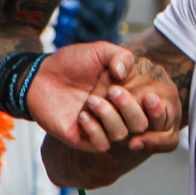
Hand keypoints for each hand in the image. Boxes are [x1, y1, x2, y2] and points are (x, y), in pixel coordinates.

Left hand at [29, 41, 182, 154]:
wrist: (40, 75)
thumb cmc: (71, 62)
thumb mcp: (99, 51)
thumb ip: (120, 56)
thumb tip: (125, 74)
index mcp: (126, 94)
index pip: (150, 108)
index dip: (155, 106)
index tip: (149, 95)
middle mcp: (117, 113)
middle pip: (140, 124)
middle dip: (131, 109)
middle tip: (113, 91)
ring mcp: (100, 127)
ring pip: (120, 134)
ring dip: (109, 117)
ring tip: (91, 100)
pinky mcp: (83, 138)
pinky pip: (100, 143)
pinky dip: (94, 130)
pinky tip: (82, 115)